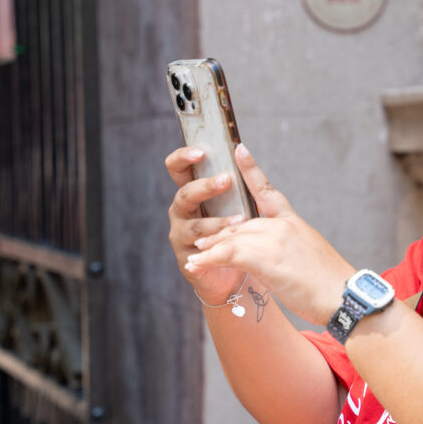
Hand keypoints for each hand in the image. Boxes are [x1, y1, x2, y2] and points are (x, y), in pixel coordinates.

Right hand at [165, 146, 247, 304]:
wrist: (233, 271)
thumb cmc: (236, 231)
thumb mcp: (240, 203)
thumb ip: (239, 183)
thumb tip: (244, 152)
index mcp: (192, 192)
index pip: (178, 169)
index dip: (183, 157)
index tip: (201, 151)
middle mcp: (182, 210)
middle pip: (184, 193)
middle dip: (205, 186)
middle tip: (226, 180)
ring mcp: (181, 233)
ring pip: (195, 223)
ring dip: (218, 221)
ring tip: (242, 219)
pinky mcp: (187, 256)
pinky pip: (201, 248)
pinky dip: (218, 244)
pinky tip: (233, 242)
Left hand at [184, 144, 355, 324]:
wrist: (343, 296)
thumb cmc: (329, 283)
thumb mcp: (308, 257)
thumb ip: (287, 248)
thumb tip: (274, 256)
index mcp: (293, 222)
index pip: (268, 191)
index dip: (251, 170)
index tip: (239, 150)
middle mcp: (282, 225)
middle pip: (240, 223)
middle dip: (219, 234)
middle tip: (201, 244)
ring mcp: (274, 238)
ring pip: (231, 237)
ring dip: (210, 249)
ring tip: (194, 258)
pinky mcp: (265, 256)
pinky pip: (227, 254)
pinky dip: (208, 260)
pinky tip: (196, 266)